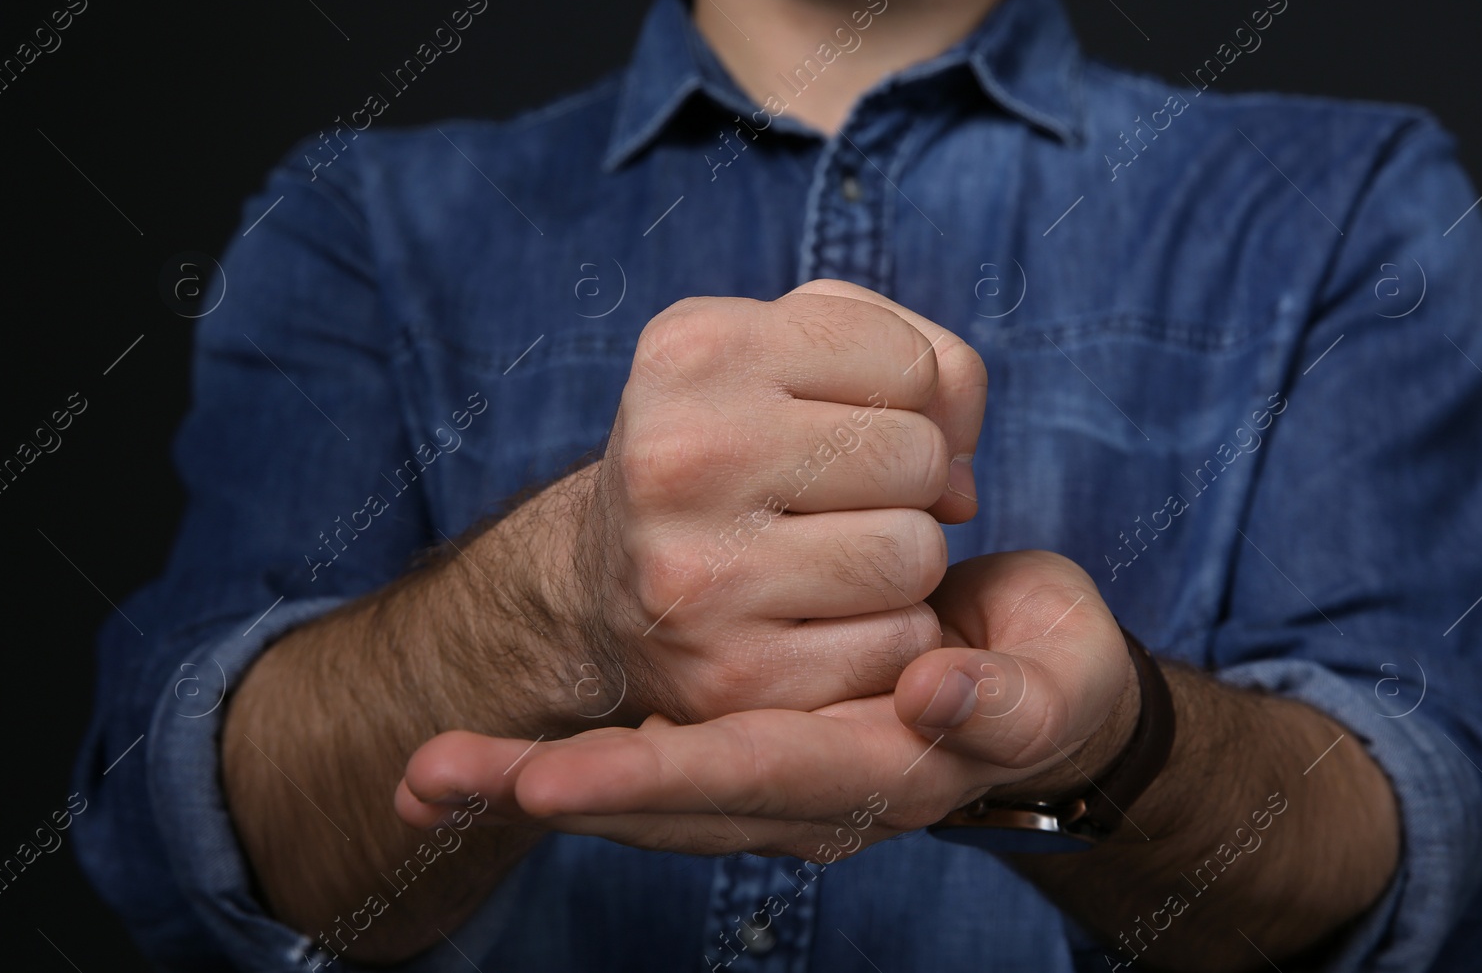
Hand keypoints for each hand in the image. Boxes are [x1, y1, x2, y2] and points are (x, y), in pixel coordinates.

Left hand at [396, 552, 1137, 860]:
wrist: (1035, 684)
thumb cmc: (1050, 679)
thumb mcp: (1054, 689)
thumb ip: (1006, 704)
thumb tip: (930, 696)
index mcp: (874, 779)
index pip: (750, 778)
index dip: (654, 779)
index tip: (550, 776)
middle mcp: (803, 792)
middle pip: (663, 803)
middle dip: (548, 796)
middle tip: (431, 782)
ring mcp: (766, 770)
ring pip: (639, 788)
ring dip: (532, 785)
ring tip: (426, 779)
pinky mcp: (750, 734)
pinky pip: (650, 756)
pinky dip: (572, 760)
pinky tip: (490, 760)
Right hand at [553, 279, 986, 722]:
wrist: (604, 581)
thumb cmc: (732, 449)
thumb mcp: (788, 356)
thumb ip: (915, 359)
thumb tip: (962, 485)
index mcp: (695, 352)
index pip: (910, 363)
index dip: (907, 398)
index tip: (842, 423)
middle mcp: (681, 458)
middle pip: (917, 457)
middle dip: (911, 481)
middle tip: (842, 499)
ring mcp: (699, 577)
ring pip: (915, 554)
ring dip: (903, 563)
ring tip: (833, 558)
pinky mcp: (731, 676)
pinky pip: (897, 646)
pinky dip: (885, 636)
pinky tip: (821, 622)